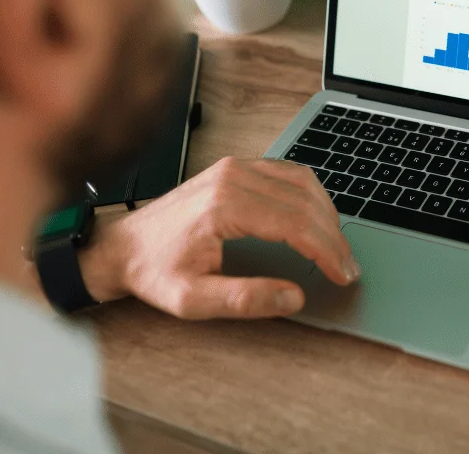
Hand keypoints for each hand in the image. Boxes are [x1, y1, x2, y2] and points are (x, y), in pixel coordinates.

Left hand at [78, 157, 358, 318]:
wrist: (121, 246)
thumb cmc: (153, 271)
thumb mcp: (193, 299)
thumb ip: (245, 299)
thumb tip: (293, 297)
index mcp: (225, 206)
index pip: (296, 224)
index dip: (326, 251)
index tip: (342, 274)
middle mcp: (233, 178)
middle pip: (304, 201)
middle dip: (333, 236)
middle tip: (347, 267)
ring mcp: (235, 168)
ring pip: (301, 181)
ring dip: (326, 213)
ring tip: (337, 247)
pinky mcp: (235, 169)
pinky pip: (287, 174)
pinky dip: (311, 196)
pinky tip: (317, 218)